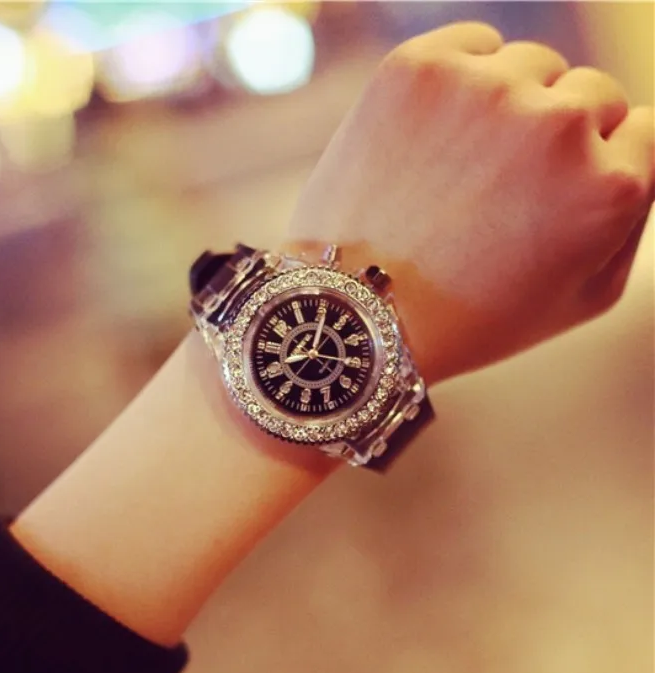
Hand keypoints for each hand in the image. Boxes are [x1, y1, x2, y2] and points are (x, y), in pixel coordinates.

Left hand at [287, 22, 653, 383]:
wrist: (355, 312)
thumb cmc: (469, 318)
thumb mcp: (581, 297)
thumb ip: (633, 215)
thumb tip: (639, 140)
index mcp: (610, 188)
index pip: (641, 130)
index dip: (599, 165)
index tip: (555, 193)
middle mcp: (558, 126)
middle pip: (592, 94)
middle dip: (562, 137)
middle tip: (505, 188)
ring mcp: (486, 90)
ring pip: (533, 66)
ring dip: (515, 104)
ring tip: (465, 167)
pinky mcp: (419, 69)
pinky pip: (474, 45)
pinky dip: (466, 77)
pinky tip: (440, 132)